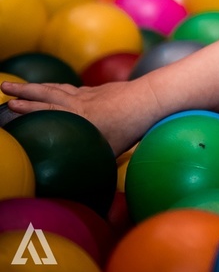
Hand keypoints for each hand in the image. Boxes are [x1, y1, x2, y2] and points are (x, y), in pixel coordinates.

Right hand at [2, 79, 161, 155]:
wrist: (151, 98)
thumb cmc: (131, 127)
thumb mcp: (110, 150)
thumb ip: (92, 161)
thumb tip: (82, 185)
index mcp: (78, 117)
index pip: (46, 111)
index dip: (27, 109)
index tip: (9, 106)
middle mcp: (79, 102)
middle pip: (46, 93)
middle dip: (23, 91)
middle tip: (3, 87)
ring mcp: (89, 93)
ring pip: (58, 88)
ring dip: (38, 87)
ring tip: (22, 87)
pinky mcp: (99, 90)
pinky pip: (74, 89)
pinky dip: (60, 88)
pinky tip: (55, 90)